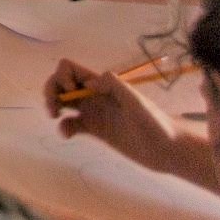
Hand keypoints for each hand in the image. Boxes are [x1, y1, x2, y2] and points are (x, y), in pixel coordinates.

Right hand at [45, 58, 180, 169]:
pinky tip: (68, 135)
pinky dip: (64, 128)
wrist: (168, 150)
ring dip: (52, 106)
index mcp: (102, 85)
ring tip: (56, 118)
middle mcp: (94, 96)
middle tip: (54, 108)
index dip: (62, 77)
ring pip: (62, 102)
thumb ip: (114, 86)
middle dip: (50, 90)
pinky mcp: (95, 131)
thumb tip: (88, 84)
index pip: (71, 69)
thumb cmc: (156, 123)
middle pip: (61, 83)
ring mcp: (94, 113)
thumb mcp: (136, 101)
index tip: (70, 93)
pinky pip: (71, 124)